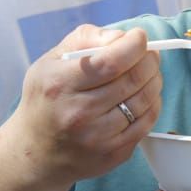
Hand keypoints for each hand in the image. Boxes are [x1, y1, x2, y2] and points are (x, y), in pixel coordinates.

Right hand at [7, 26, 160, 187]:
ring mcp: (98, 136)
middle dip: (149, 60)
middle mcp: (79, 112)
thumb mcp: (51, 62)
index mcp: (60, 85)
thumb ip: (86, 40)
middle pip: (133, 80)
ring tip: (148, 72)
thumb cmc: (46, 99)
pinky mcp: (114, 153)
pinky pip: (147, 122)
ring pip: (145, 101)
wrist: (36, 151)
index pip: (111, 62)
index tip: (139, 36)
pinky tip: (144, 95)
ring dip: (154, 80)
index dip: (134, 45)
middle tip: (149, 53)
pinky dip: (152, 103)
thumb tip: (123, 36)